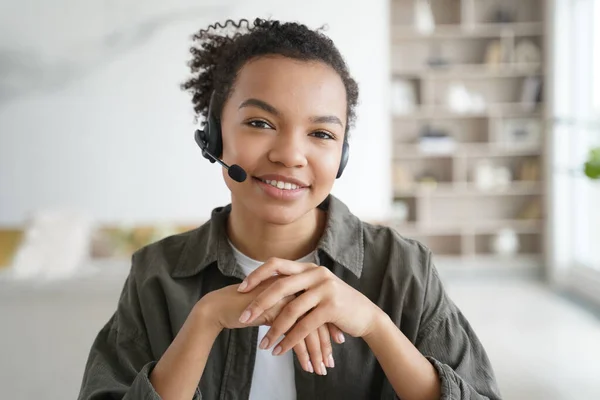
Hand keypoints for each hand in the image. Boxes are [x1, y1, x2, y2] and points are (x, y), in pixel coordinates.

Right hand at [197, 276, 344, 374]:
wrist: (221, 305)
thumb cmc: (247, 307)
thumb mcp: (274, 306)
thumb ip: (290, 310)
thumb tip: (309, 325)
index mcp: (297, 284)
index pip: (320, 308)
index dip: (329, 328)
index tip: (337, 345)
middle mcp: (294, 288)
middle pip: (318, 319)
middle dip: (325, 345)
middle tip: (330, 364)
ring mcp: (286, 299)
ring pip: (309, 329)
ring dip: (316, 353)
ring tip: (319, 370)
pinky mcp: (276, 311)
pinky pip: (294, 336)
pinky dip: (301, 354)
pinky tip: (305, 367)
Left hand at [237, 258, 381, 356]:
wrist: (365, 315)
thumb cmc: (336, 304)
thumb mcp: (316, 288)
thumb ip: (296, 286)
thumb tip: (267, 290)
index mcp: (308, 267)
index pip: (276, 265)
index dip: (256, 275)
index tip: (240, 289)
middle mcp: (316, 273)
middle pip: (279, 286)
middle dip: (259, 303)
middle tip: (243, 317)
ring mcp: (325, 289)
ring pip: (291, 309)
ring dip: (274, 329)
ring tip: (262, 344)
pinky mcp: (332, 307)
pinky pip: (304, 326)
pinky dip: (290, 340)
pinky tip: (280, 350)